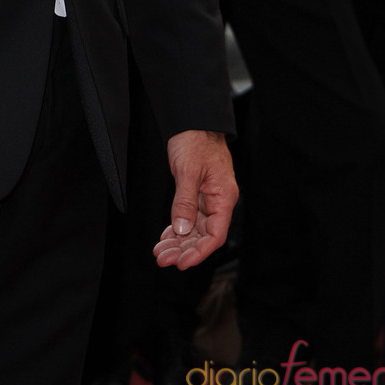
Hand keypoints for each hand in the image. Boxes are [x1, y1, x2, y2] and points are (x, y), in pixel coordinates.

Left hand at [153, 130, 236, 270]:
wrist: (193, 120)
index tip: (182, 263)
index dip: (199, 252)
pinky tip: (166, 238)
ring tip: (160, 252)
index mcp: (224, 197)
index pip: (215, 235)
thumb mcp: (188, 171)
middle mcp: (218, 201)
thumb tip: (183, 230)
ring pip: (194, 229)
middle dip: (184, 250)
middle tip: (163, 259)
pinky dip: (177, 228)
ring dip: (178, 242)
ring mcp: (207, 198)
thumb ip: (185, 202)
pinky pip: (189, 217)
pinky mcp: (197, 193)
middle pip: (203, 236)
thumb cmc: (196, 140)